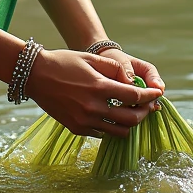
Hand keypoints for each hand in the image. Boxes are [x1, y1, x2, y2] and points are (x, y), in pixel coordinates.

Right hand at [23, 48, 163, 138]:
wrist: (35, 75)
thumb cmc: (63, 62)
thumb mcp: (90, 58)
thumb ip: (114, 69)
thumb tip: (133, 81)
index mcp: (99, 87)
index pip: (134, 97)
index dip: (150, 96)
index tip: (157, 94)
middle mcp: (93, 108)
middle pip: (131, 118)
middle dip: (145, 112)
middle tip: (149, 106)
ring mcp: (84, 121)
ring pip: (119, 131)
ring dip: (130, 123)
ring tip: (132, 113)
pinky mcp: (77, 128)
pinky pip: (102, 133)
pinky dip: (112, 127)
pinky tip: (112, 116)